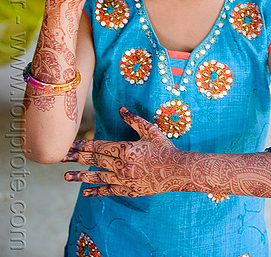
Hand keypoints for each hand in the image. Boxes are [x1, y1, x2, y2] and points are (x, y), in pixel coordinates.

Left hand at [63, 108, 188, 196]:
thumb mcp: (151, 131)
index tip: (70, 145)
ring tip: (66, 176)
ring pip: (97, 177)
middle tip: (60, 157)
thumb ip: (134, 120)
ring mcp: (124, 180)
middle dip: (76, 158)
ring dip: (80, 177)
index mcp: (125, 149)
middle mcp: (121, 165)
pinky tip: (85, 192)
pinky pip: (108, 191)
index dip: (83, 145)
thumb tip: (121, 110)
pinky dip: (96, 191)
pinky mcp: (128, 190)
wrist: (177, 171)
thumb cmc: (165, 148)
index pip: (98, 147)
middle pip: (94, 161)